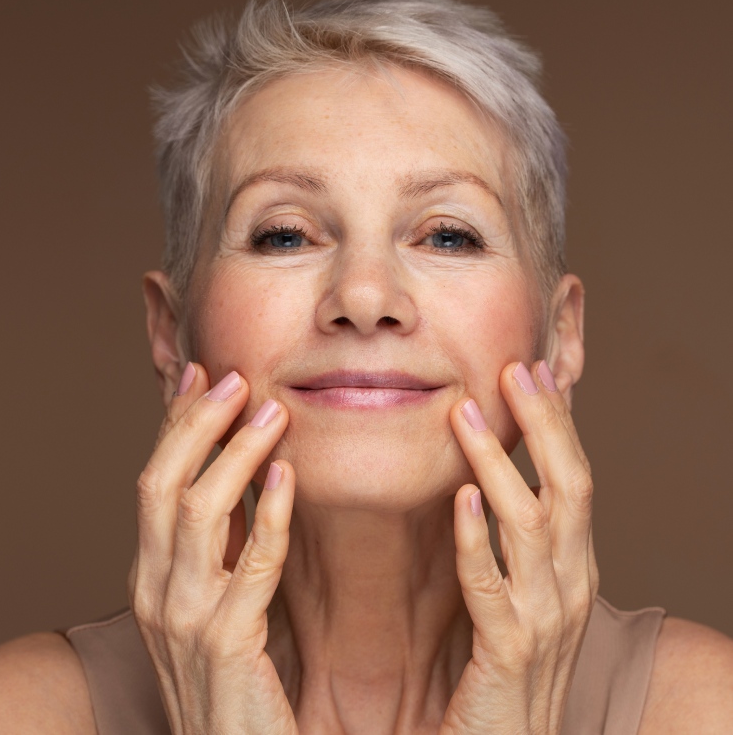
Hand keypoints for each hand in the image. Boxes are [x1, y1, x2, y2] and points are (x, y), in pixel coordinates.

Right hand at [127, 363, 297, 734]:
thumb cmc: (233, 675)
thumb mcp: (212, 599)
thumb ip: (220, 545)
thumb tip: (242, 478)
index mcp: (151, 575)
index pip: (156, 481)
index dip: (176, 424)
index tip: (202, 375)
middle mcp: (154, 590)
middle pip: (162, 483)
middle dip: (196, 424)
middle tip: (234, 377)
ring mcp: (183, 619)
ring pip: (198, 511)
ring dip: (235, 453)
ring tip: (272, 411)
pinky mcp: (225, 645)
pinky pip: (249, 566)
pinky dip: (267, 515)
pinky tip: (288, 477)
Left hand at [442, 360, 598, 733]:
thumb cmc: (510, 666)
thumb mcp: (526, 592)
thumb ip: (516, 540)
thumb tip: (493, 478)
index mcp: (573, 566)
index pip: (574, 479)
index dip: (557, 424)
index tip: (534, 371)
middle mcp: (569, 585)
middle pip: (569, 487)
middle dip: (544, 425)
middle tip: (514, 369)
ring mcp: (544, 621)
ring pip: (530, 524)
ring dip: (498, 463)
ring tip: (462, 413)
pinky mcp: (506, 655)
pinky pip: (491, 588)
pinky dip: (477, 539)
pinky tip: (460, 498)